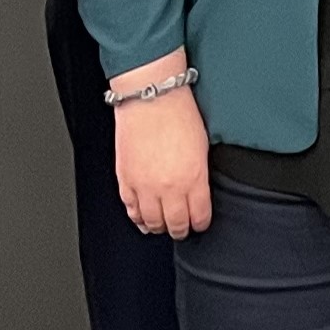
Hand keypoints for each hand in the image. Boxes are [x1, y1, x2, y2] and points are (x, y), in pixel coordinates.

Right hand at [109, 54, 211, 238]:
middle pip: (176, 225)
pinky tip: (143, 219)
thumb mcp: (202, 148)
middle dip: (181, 230)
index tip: (200, 223)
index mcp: (194, 179)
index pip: (199, 216)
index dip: (201, 223)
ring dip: (159, 227)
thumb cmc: (180, 115)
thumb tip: (198, 194)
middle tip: (183, 229)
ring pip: (152, 222)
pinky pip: (131, 210)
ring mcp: (145, 186)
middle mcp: (169, 188)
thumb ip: (200, 176)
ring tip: (164, 226)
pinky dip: (138, 218)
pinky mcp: (126, 180)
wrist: (151, 98)